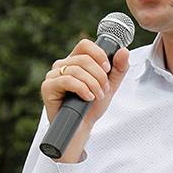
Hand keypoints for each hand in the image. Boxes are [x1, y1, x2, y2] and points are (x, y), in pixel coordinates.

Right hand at [40, 39, 130, 161]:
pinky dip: (82, 89)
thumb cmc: (92, 107)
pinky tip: (88, 97)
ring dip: (92, 84)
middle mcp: (62, 65)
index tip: (107, 69)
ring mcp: (53, 75)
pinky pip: (67, 80)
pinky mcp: (47, 87)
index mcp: (75, 61)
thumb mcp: (110, 86)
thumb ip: (118, 69)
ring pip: (77, 69)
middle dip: (99, 75)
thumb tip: (124, 51)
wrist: (81, 127)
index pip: (85, 45)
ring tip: (97, 96)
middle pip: (84, 59)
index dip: (98, 54)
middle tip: (104, 90)